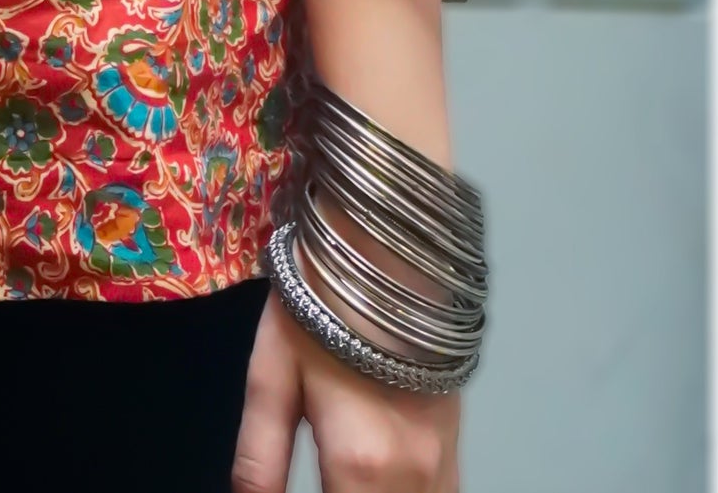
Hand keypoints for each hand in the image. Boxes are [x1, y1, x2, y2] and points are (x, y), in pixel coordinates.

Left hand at [234, 295, 460, 492]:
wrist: (387, 247)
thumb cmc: (318, 306)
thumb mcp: (270, 378)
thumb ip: (259, 460)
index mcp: (362, 468)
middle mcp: (415, 480)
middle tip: (317, 477)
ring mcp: (445, 467)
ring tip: (335, 479)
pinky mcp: (458, 451)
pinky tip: (371, 487)